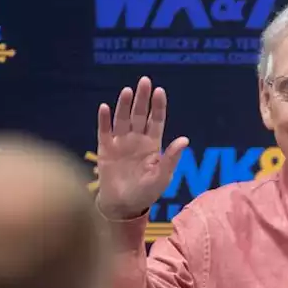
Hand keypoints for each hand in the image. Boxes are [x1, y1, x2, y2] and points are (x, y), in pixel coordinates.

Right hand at [94, 76, 189, 219]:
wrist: (123, 206)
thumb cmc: (145, 193)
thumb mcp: (162, 177)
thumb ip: (171, 158)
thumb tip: (184, 139)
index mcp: (152, 144)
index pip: (156, 120)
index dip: (158, 106)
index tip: (160, 91)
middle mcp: (136, 139)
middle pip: (140, 114)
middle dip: (142, 98)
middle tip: (145, 81)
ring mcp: (120, 142)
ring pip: (122, 119)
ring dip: (124, 105)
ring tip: (127, 91)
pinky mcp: (105, 149)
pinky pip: (104, 131)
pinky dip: (104, 119)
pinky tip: (104, 107)